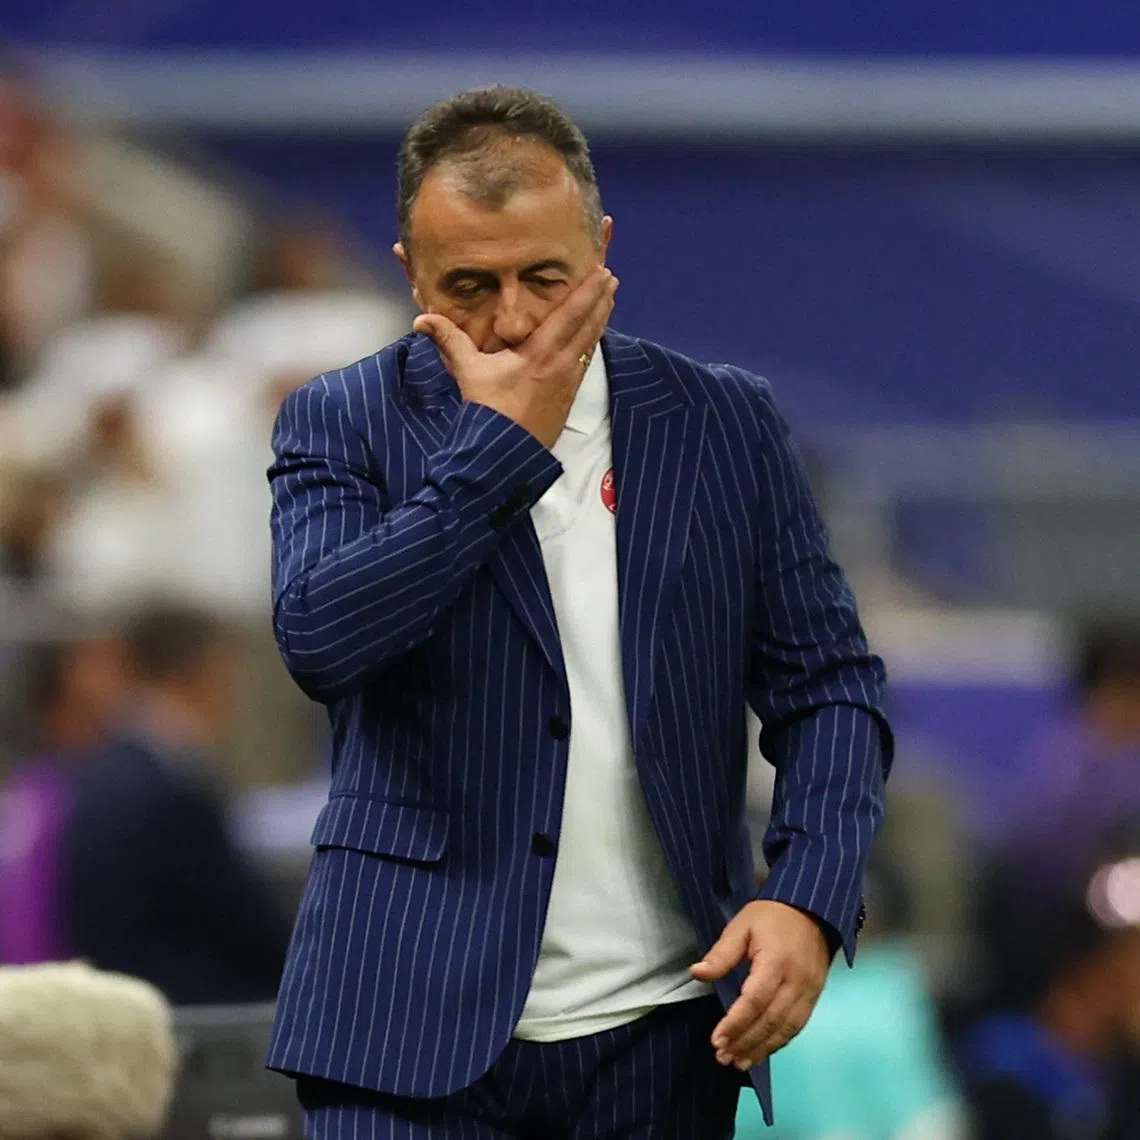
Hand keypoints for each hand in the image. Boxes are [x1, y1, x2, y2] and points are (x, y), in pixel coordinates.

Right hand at [412, 266, 617, 448]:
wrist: (505, 454)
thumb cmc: (488, 412)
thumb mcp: (468, 372)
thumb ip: (450, 340)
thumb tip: (422, 319)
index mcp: (540, 353)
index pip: (570, 316)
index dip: (587, 293)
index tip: (601, 272)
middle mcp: (560, 364)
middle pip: (588, 326)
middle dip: (600, 300)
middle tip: (610, 278)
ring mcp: (568, 382)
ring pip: (590, 344)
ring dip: (600, 319)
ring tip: (608, 300)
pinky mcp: (568, 397)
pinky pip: (585, 362)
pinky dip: (592, 344)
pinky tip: (594, 338)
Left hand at [689, 900, 829, 1070]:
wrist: (812, 908)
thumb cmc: (772, 915)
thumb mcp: (742, 925)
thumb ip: (721, 953)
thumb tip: (697, 973)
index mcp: (775, 961)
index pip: (754, 1000)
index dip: (735, 1023)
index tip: (717, 1040)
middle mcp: (796, 981)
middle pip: (770, 1020)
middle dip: (745, 1042)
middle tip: (723, 1057)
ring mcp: (809, 991)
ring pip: (786, 1029)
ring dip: (762, 1049)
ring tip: (739, 1063)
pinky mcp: (815, 996)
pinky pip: (797, 1026)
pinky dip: (779, 1042)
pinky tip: (762, 1051)